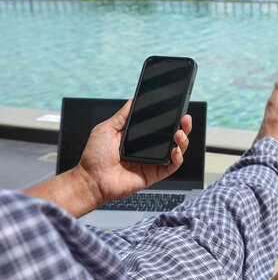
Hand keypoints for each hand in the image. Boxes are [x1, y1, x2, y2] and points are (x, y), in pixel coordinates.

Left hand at [76, 99, 191, 205]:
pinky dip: (177, 159)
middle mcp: (149, 149)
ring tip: (180, 133)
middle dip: (183, 127)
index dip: (172, 118)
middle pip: (173, 137)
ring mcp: (153, 162)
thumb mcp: (106, 129)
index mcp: (139, 138)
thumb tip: (132, 101)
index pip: (161, 126)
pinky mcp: (154, 174)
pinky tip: (176, 151)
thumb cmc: (95, 156)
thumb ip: (122, 116)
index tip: (178, 108)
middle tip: (185, 118)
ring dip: (183, 141)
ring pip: (177, 151)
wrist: (91, 179)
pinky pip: (172, 167)